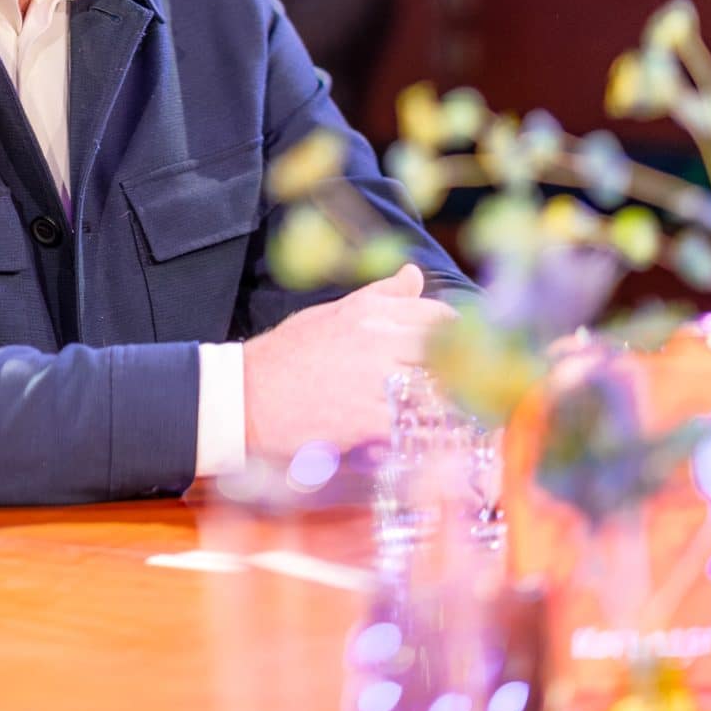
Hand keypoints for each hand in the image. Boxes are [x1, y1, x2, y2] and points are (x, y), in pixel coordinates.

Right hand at [242, 265, 455, 459]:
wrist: (246, 397)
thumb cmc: (287, 356)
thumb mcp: (332, 314)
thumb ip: (380, 297)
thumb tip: (413, 274)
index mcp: (370, 310)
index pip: (439, 316)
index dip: (458, 337)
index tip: (464, 353)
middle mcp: (378, 338)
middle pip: (447, 352)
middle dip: (459, 371)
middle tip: (463, 388)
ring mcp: (376, 380)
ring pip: (438, 391)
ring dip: (448, 404)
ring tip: (449, 417)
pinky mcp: (371, 420)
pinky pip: (416, 426)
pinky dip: (424, 433)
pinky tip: (422, 437)